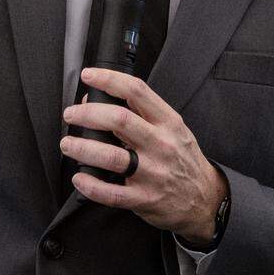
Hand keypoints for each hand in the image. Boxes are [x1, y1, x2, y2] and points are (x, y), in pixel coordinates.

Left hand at [60, 66, 226, 243]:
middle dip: (87, 114)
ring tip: (68, 144)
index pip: (137, 91)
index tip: (88, 75)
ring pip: (111, 157)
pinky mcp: (145, 199)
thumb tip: (99, 100)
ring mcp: (153, 173)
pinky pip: (112, 193)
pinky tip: (79, 178)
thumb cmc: (181, 158)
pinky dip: (91, 185)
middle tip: (71, 115)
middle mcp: (161, 144)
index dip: (109, 80)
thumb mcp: (172, 128)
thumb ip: (142, 114)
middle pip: (119, 120)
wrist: (205, 198)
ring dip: (83, 148)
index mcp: (167, 122)